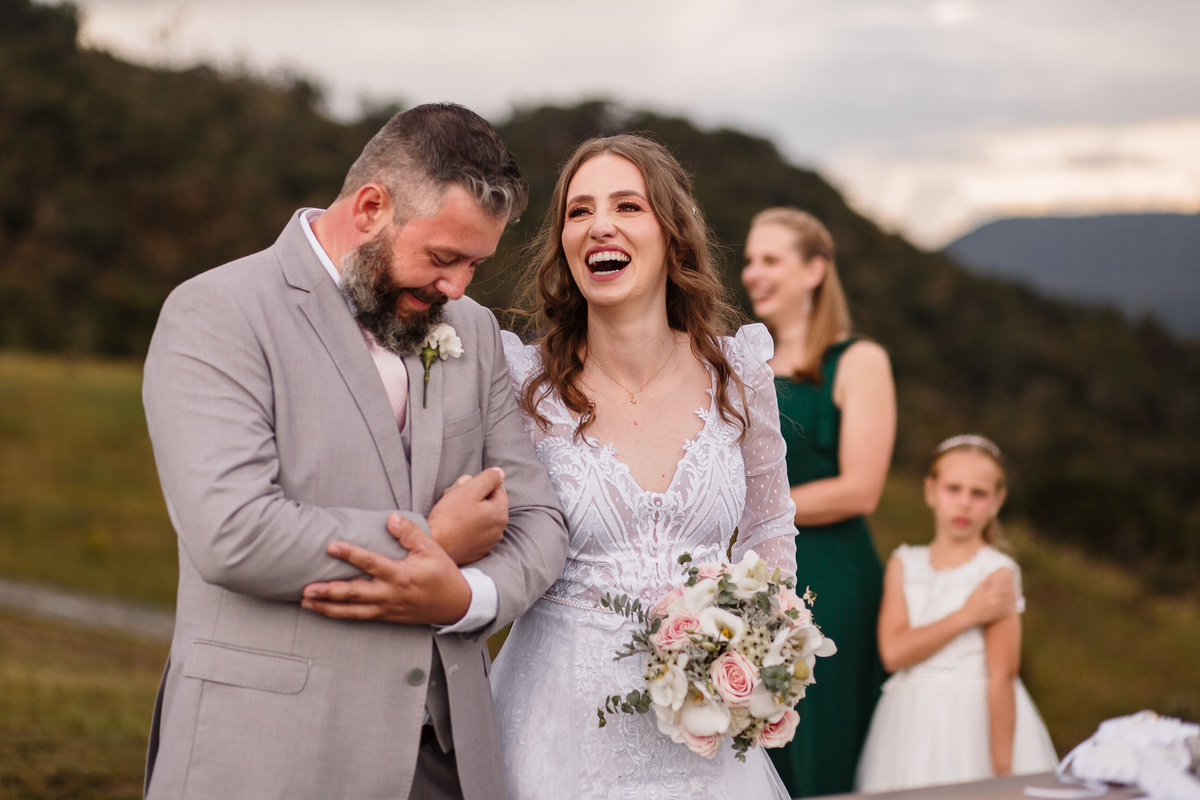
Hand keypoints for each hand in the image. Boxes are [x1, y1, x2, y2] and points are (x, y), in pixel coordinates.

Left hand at [301, 516, 470, 624]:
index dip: (350, 554)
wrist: (456, 605)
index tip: (331, 547)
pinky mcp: (386, 617)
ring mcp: (387, 608)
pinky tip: (325, 610)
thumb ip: (409, 533)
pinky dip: (340, 614)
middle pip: (354, 594)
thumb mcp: (431, 549)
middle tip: (306, 588)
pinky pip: (359, 617)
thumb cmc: (442, 574)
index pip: (370, 563)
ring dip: (327, 607)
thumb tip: (390, 519)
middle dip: (328, 592)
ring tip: (306, 602)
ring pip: (352, 611)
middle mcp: (390, 594)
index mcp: (400, 575)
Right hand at [427, 467, 507, 564]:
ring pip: (481, 516)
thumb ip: (489, 478)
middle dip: (472, 495)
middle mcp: (498, 530)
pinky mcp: (476, 550)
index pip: (497, 489)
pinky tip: (452, 523)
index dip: (480, 483)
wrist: (434, 544)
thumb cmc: (450, 517)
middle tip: (454, 495)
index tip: (464, 486)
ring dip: (468, 508)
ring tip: (450, 509)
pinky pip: (474, 530)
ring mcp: (487, 542)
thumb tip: (500, 473)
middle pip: (488, 502)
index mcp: (500, 514)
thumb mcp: (470, 490)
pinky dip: (466, 524)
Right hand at [962, 569, 1017, 626]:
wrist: (969, 617)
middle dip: (1012, 588)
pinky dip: (1013, 606)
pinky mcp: (999, 615)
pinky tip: (1014, 603)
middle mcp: (996, 602)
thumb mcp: (976, 591)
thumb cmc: (971, 603)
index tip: (1009, 577)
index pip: (1003, 586)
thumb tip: (992, 576)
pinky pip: (1010, 610)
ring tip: (1016, 593)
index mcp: (990, 594)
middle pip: (1009, 593)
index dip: (1007, 581)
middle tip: (1014, 584)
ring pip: (1011, 601)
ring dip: (1014, 596)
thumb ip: (985, 584)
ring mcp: (998, 609)